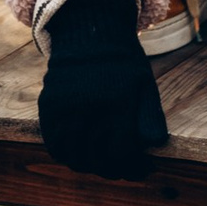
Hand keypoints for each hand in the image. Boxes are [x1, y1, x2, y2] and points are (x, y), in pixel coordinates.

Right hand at [36, 0, 165, 178]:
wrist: (88, 34)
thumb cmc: (123, 64)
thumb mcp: (145, 85)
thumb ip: (151, 116)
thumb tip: (157, 145)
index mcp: (117, 100)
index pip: (122, 152)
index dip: (135, 167)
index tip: (145, 169)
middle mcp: (88, 105)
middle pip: (97, 159)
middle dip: (115, 171)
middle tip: (126, 171)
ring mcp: (64, 106)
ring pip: (74, 156)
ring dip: (91, 167)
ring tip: (105, 165)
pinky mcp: (48, 107)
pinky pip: (54, 144)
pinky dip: (68, 156)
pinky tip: (82, 156)